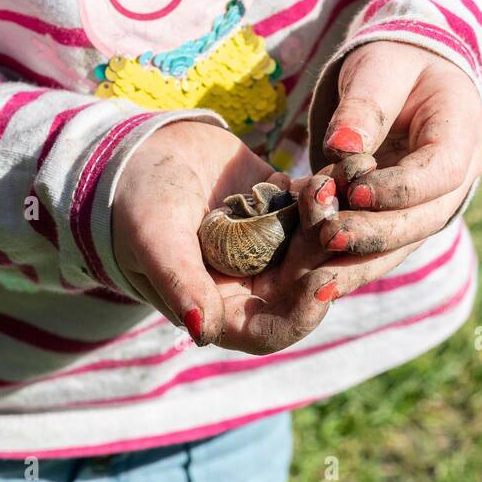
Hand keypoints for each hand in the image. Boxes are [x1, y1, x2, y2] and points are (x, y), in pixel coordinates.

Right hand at [112, 121, 342, 353]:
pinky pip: (317, 205)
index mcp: (222, 308)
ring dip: (335, 219)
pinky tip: (346, 168)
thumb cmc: (136, 205)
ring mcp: (273, 245)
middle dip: (328, 257)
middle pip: (306, 284)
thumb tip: (199, 331)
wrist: (141, 150)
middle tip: (343, 225)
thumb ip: (180, 284)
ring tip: (334, 188)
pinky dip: (331, 189)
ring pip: (319, 243)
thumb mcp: (155, 241)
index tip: (322, 284)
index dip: (301, 315)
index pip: (271, 329)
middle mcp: (254, 283)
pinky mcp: (284, 208)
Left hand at [305, 41, 481, 298]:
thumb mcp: (380, 70)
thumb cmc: (396, 67)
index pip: (440, 171)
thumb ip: (364, 106)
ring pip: (403, 245)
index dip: (400, 187)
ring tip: (318, 281)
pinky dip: (350, 265)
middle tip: (328, 237)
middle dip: (375, 234)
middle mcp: (457, 181)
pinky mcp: (404, 222)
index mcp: (462, 134)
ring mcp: (433, 207)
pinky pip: (382, 250)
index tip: (354, 191)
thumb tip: (341, 147)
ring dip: (361, 264)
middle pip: (423, 219)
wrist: (408, 82)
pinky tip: (315, 281)